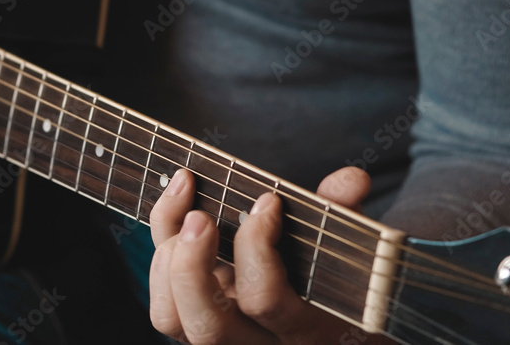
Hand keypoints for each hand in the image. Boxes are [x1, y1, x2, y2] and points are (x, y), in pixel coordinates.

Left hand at [149, 166, 393, 343]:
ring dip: (167, 260)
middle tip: (200, 216)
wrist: (330, 327)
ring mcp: (222, 337)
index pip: (263, 298)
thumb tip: (351, 180)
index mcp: (304, 329)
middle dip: (192, 265)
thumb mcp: (351, 251)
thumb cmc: (340, 281)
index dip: (257, 246)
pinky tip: (175, 212)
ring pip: (171, 318)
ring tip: (185, 207)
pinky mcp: (196, 323)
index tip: (269, 200)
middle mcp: (256, 343)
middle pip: (207, 325)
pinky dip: (158, 258)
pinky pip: (163, 306)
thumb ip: (345, 215)